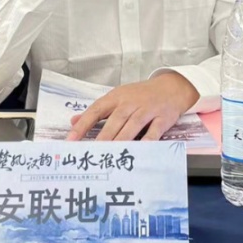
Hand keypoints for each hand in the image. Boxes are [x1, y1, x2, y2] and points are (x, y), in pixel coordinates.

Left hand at [66, 73, 200, 141]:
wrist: (171, 87)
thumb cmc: (141, 95)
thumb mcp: (118, 98)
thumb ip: (97, 111)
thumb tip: (73, 120)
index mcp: (116, 97)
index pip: (96, 110)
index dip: (83, 125)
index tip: (70, 140)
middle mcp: (130, 102)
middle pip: (115, 120)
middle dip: (102, 137)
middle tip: (91, 153)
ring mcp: (147, 110)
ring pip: (132, 126)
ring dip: (121, 140)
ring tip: (110, 155)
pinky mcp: (163, 118)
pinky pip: (154, 131)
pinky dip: (148, 141)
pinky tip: (140, 151)